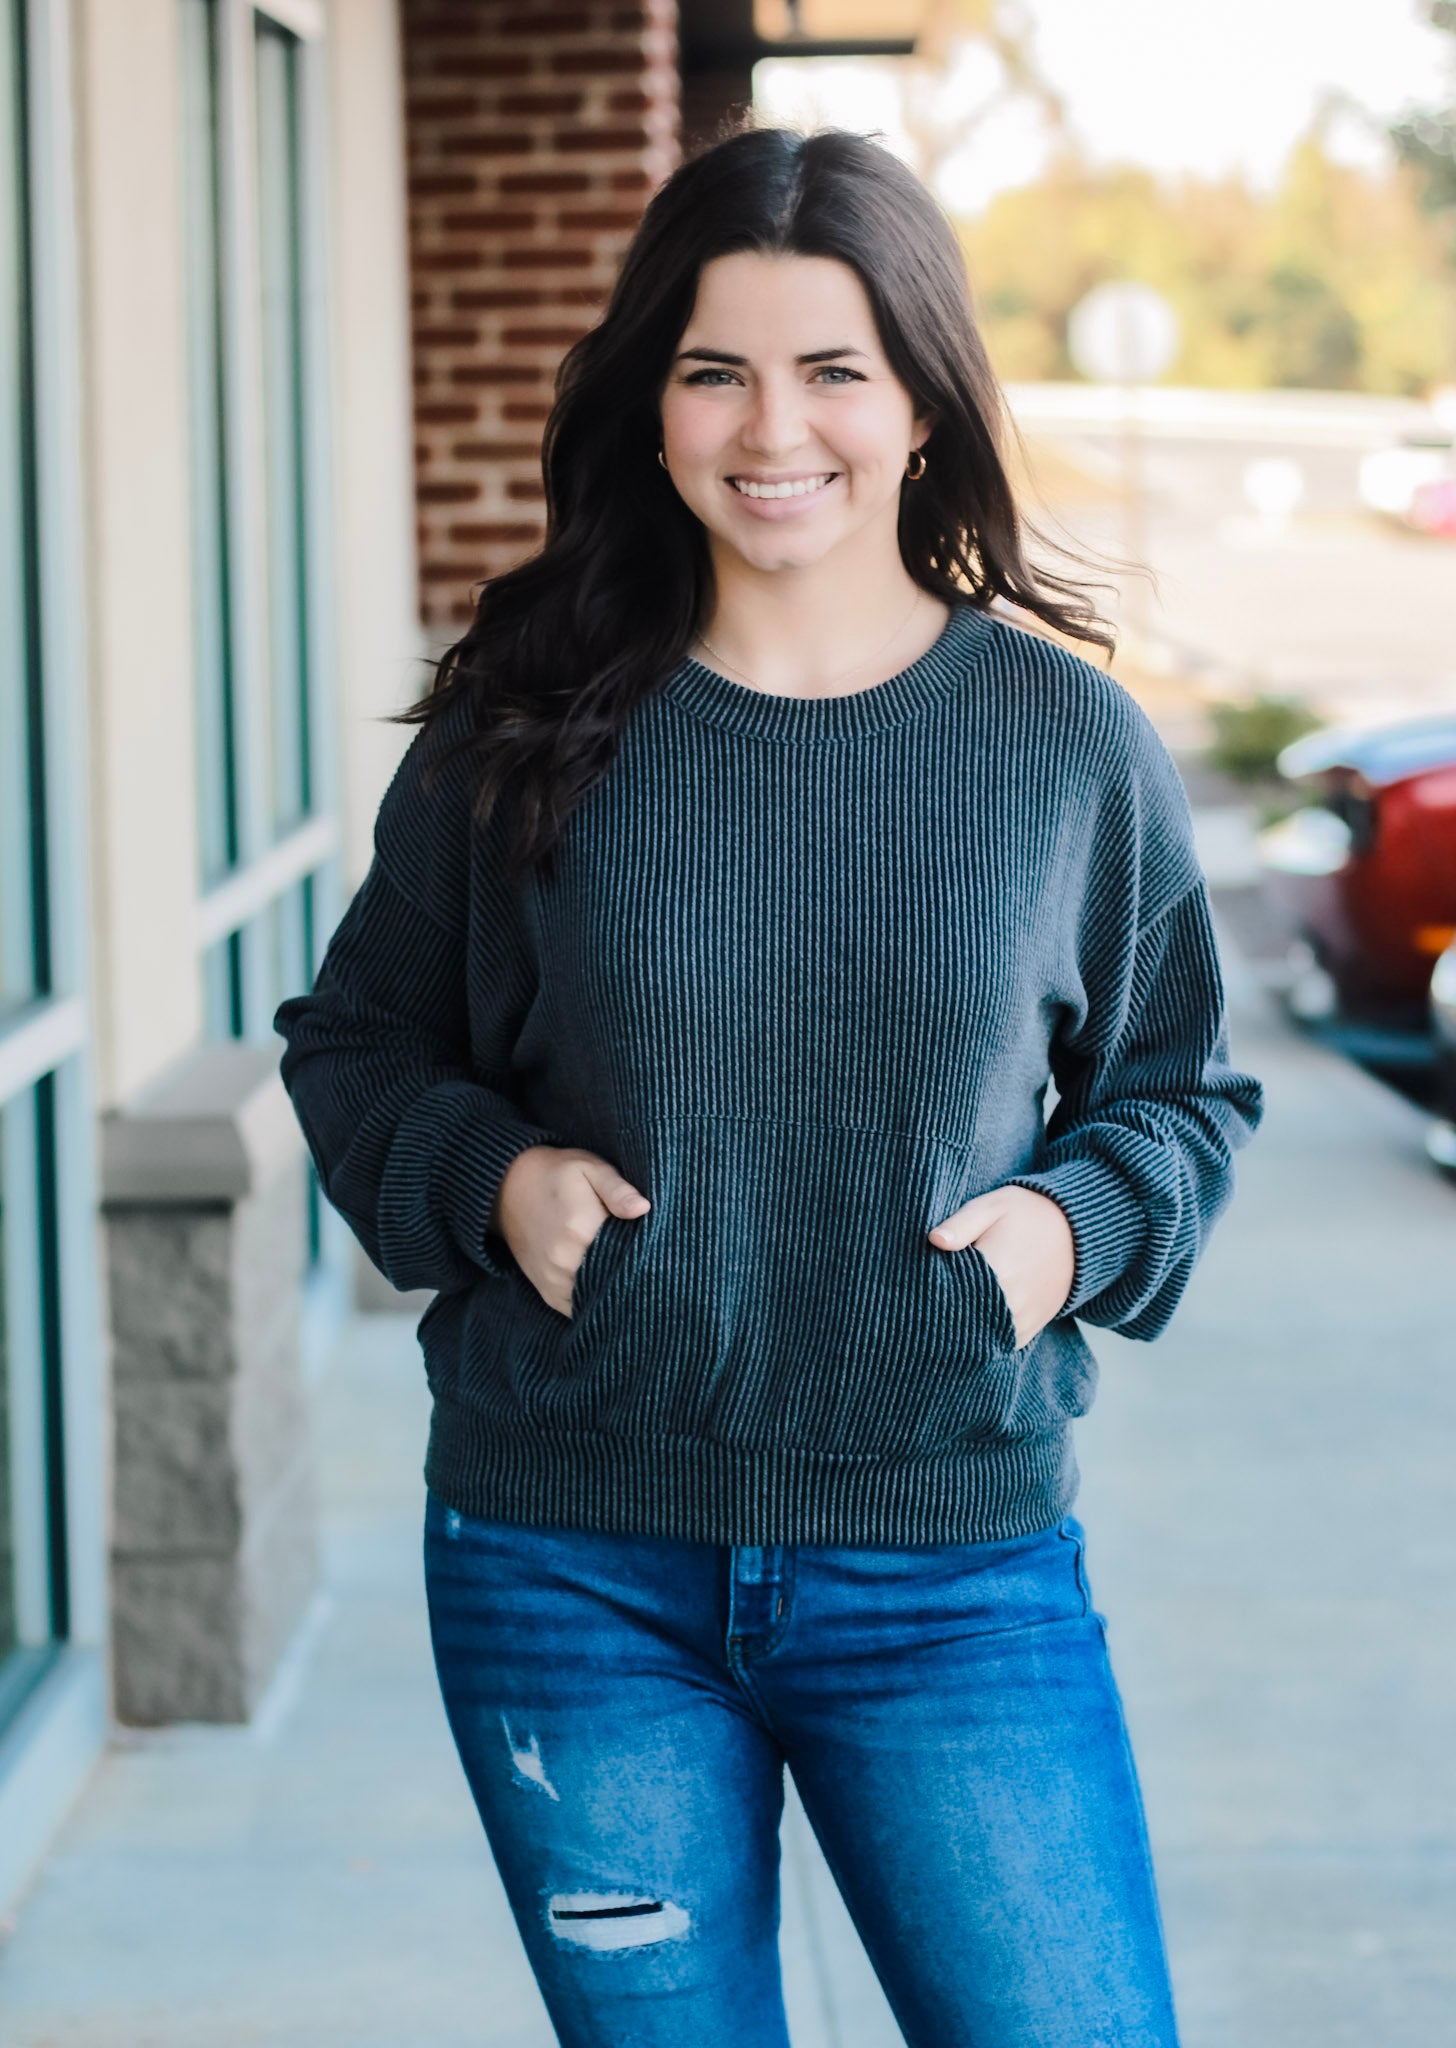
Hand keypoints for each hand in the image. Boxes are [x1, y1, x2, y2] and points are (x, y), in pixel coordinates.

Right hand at [491, 1146, 650, 1316]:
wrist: (507, 1188)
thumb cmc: (556, 1174)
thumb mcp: (589, 1168)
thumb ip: (617, 1189)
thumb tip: (643, 1209)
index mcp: (580, 1228)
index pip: (628, 1254)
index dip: (649, 1254)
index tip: (659, 1249)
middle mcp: (565, 1261)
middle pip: (615, 1281)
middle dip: (634, 1275)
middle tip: (650, 1264)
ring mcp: (554, 1280)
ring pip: (597, 1299)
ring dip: (615, 1291)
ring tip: (629, 1275)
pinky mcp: (548, 1292)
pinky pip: (579, 1309)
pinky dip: (595, 1302)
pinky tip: (607, 1286)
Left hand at [928, 1185, 1074, 1348]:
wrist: (1077, 1231)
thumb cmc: (1027, 1213)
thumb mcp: (993, 1205)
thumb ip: (963, 1223)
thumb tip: (934, 1240)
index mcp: (997, 1268)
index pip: (951, 1294)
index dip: (930, 1294)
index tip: (916, 1290)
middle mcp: (1011, 1300)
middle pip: (964, 1320)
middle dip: (944, 1314)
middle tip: (922, 1307)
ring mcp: (1023, 1317)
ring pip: (982, 1337)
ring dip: (964, 1329)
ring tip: (944, 1317)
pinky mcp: (1032, 1326)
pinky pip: (1002, 1343)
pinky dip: (985, 1337)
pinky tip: (970, 1325)